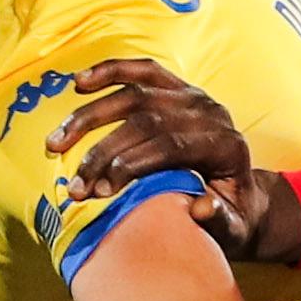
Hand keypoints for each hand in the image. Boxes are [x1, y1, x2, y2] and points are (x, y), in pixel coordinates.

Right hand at [51, 57, 300, 260]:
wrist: (244, 196)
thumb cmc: (234, 218)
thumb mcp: (235, 229)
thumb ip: (220, 221)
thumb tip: (200, 207)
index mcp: (225, 144)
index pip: (171, 146)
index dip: (132, 165)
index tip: (100, 192)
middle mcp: (209, 112)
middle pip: (146, 121)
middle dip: (103, 152)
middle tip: (75, 186)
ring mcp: (192, 95)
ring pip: (134, 94)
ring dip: (89, 117)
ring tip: (55, 144)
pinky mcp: (177, 86)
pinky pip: (140, 70)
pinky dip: (108, 72)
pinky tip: (77, 83)